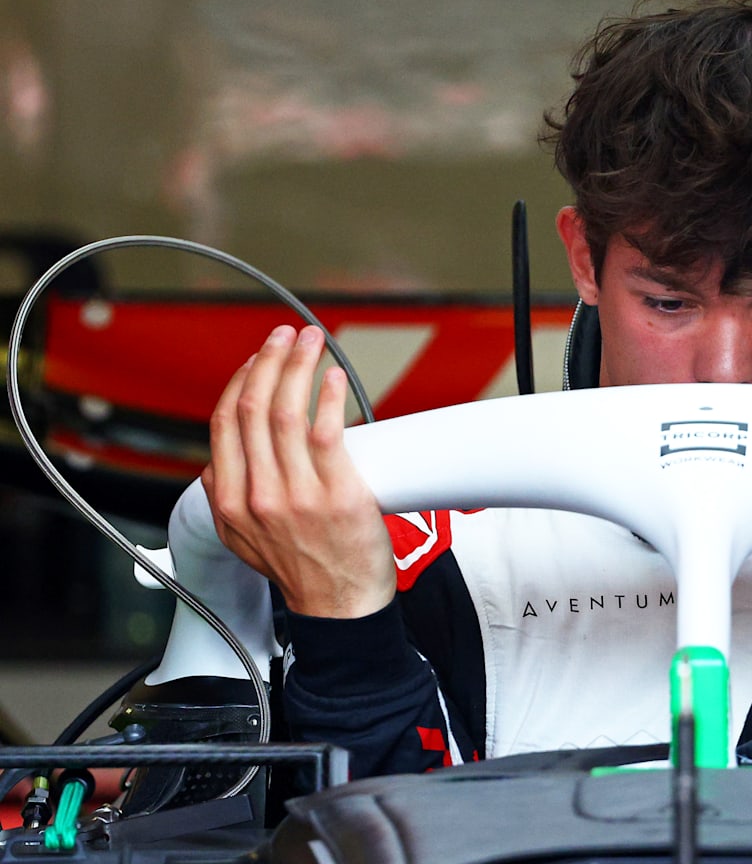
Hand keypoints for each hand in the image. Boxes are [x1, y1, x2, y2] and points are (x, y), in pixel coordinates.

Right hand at [201, 324, 395, 618]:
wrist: (340, 607)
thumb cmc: (303, 570)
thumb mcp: (245, 540)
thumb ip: (229, 500)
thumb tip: (220, 465)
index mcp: (231, 501)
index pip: (224, 424)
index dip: (241, 381)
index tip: (259, 358)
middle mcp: (258, 496)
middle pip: (253, 409)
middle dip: (269, 361)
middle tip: (287, 335)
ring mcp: (297, 496)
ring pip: (288, 413)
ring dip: (299, 366)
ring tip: (312, 341)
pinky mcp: (337, 496)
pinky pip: (326, 433)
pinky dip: (328, 397)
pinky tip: (333, 376)